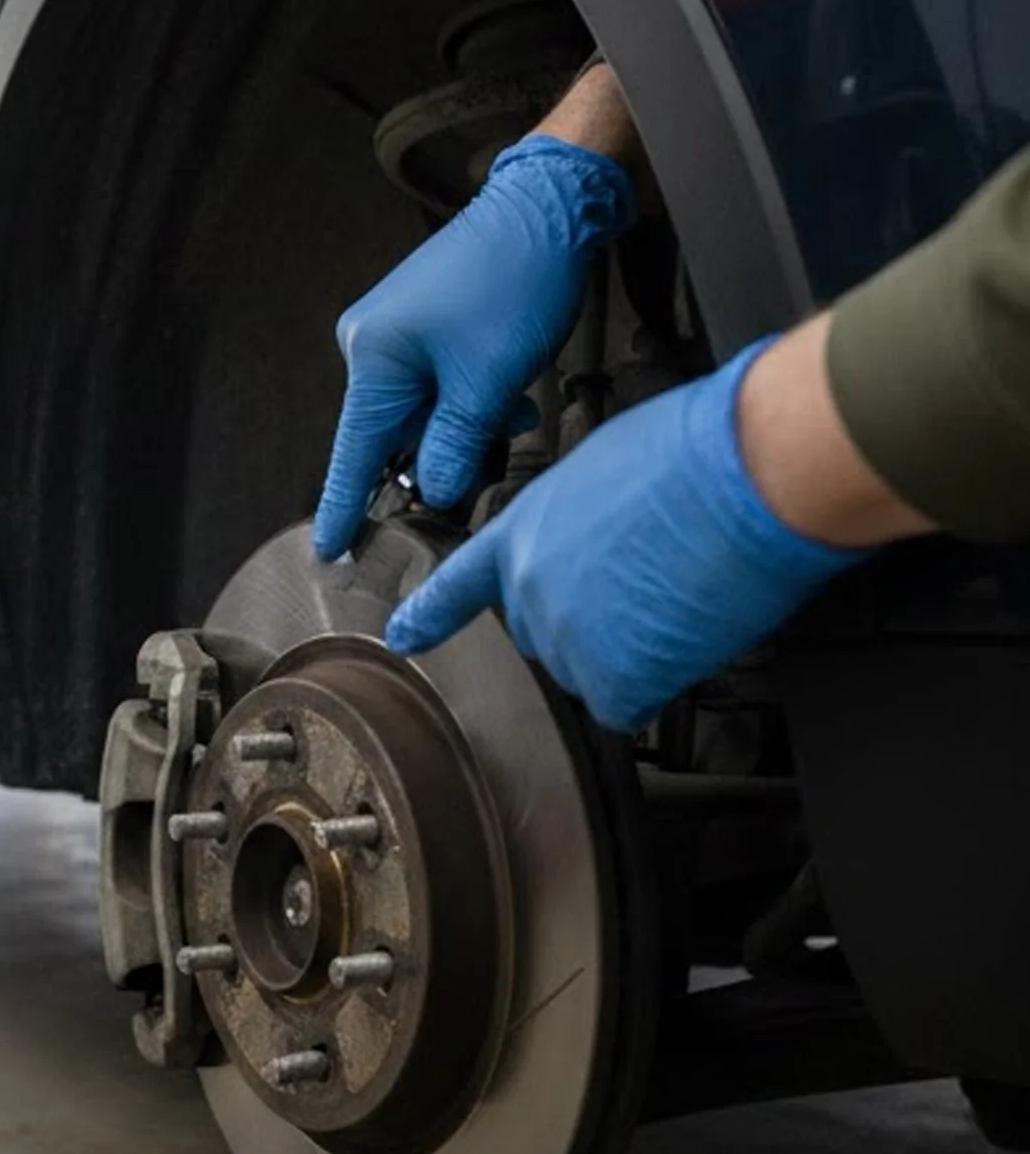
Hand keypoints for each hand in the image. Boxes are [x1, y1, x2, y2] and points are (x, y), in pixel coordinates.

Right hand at [313, 135, 635, 559]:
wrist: (550, 205)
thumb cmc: (516, 284)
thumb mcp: (490, 382)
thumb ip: (456, 447)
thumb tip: (437, 492)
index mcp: (373, 359)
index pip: (354, 454)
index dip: (345, 507)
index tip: (329, 551)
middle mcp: (368, 344)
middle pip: (392, 432)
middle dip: (440, 450)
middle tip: (489, 449)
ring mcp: (393, 329)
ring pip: (421, 409)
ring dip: (463, 421)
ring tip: (513, 405)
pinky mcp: (420, 320)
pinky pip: (434, 382)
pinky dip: (466, 397)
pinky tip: (504, 388)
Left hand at [385, 340, 862, 730]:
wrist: (748, 469)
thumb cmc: (698, 449)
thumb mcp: (606, 465)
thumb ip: (579, 519)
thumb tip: (599, 539)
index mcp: (523, 531)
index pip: (460, 584)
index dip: (430, 614)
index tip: (404, 634)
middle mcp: (530, 589)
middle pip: (543, 636)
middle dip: (590, 623)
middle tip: (645, 586)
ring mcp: (567, 636)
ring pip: (590, 672)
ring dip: (630, 652)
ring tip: (676, 600)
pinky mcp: (614, 676)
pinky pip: (629, 703)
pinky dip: (659, 682)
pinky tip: (683, 637)